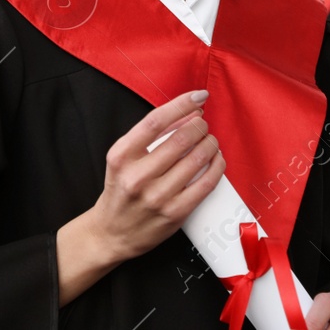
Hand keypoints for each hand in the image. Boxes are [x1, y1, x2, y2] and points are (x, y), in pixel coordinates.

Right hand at [88, 89, 223, 260]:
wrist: (112, 232)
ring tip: (210, 140)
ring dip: (210, 143)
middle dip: (200, 125)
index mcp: (121, 155)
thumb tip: (186, 113)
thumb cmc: (120, 190)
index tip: (198, 97)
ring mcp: (157, 196)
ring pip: (196, 159)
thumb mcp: (123, 158)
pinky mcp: (175, 213)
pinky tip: (217, 160)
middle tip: (203, 124)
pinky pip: (205, 184)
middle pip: (181, 138)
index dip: (181, 104)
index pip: (156, 121)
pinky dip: (216, 167)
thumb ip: (149, 136)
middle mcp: (137, 175)